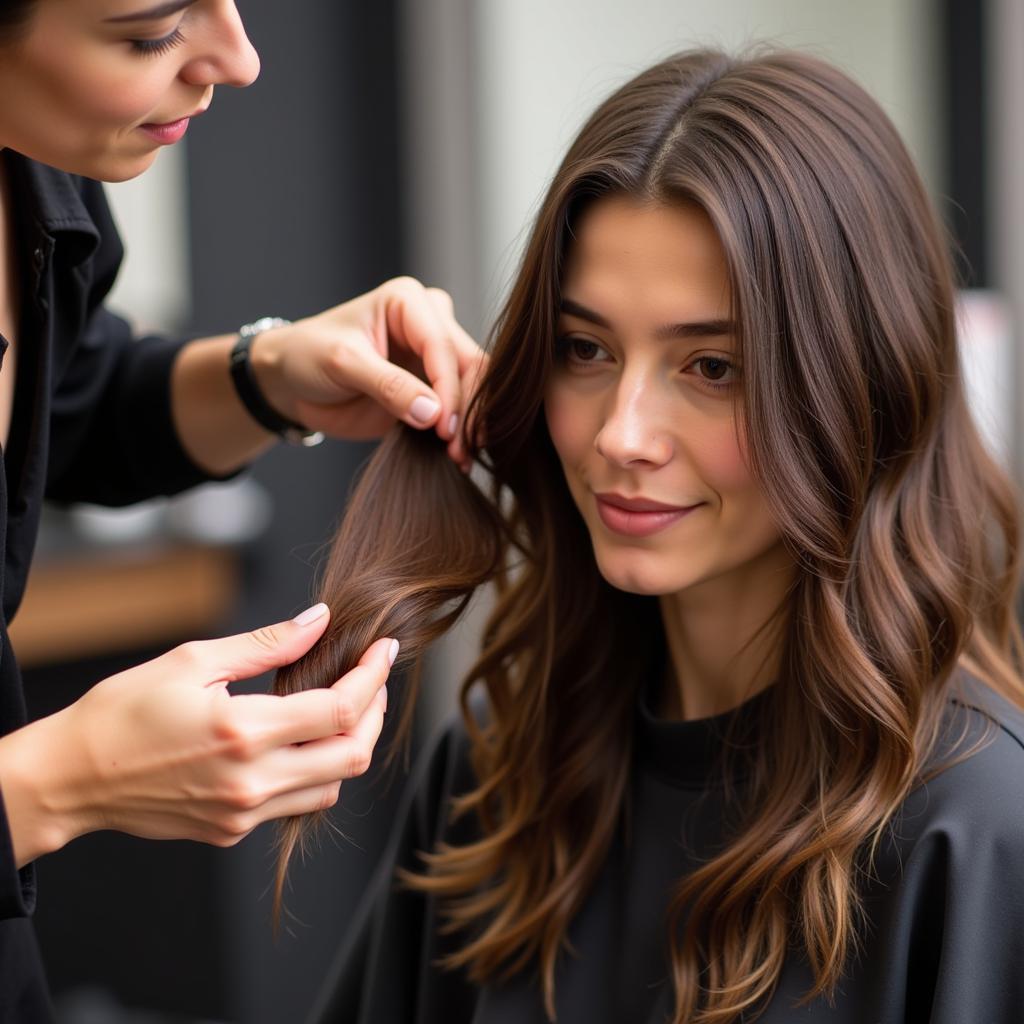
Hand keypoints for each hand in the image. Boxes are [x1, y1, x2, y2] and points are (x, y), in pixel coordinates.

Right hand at [0, 605, 393, 865]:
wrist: (72, 777)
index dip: (372, 677)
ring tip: (346, 707)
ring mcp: (243, 814)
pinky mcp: (231, 831)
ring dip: (350, 745)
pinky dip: (317, 771)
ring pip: (332, 786)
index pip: (339, 709)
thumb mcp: (194, 661)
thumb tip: (318, 620)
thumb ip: (266, 644)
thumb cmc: (123, 711)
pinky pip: (297, 803)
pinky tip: (307, 740)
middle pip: (351, 755)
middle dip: (374, 713)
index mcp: (244, 732)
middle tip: (373, 678)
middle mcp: (251, 781)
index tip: (383, 651)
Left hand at [250, 276, 485, 465]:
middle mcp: (430, 323)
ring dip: (470, 424)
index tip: (443, 427)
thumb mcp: (342, 364)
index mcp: (409, 302)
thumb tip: (433, 413)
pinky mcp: (432, 387)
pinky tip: (459, 456)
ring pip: (473, 386)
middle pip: (469, 364)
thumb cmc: (308, 356)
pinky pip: (460, 408)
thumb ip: (388, 386)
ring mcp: (433, 357)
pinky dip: (461, 432)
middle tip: (459, 449)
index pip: (442, 346)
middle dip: (467, 408)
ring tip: (460, 457)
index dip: (449, 388)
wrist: (291, 381)